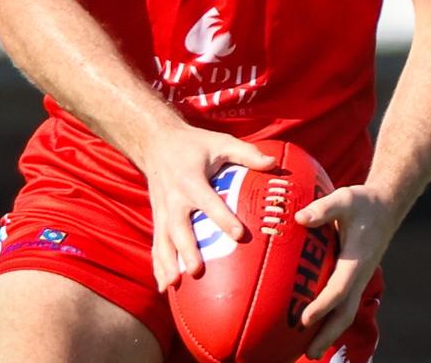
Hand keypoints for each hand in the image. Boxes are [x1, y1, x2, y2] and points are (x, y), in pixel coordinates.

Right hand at [141, 121, 276, 291]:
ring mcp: (162, 210)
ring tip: (174, 284)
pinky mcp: (156, 218)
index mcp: (191, 179)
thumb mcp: (221, 142)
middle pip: (179, 226)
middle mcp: (174, 197)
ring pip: (163, 240)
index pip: (208, 201)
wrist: (156, 142)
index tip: (238, 235)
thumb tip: (274, 163)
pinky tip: (164, 288)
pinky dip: (158, 266)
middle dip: (187, 249)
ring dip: (168, 263)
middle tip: (197, 270)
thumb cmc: (195, 144)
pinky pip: (156, 244)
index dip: (222, 217)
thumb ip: (246, 153)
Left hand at [294, 185, 395, 359]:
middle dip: (328, 334)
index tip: (304, 319)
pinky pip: (343, 303)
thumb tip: (299, 218)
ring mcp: (358, 279)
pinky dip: (331, 318)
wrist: (385, 206)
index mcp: (357, 260)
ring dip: (330, 332)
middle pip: (344, 313)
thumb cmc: (363, 203)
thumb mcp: (344, 199)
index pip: (339, 289)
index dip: (322, 306)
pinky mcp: (354, 277)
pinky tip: (314, 325)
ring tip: (309, 351)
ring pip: (345, 312)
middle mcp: (359, 275)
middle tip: (308, 353)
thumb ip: (323, 208)